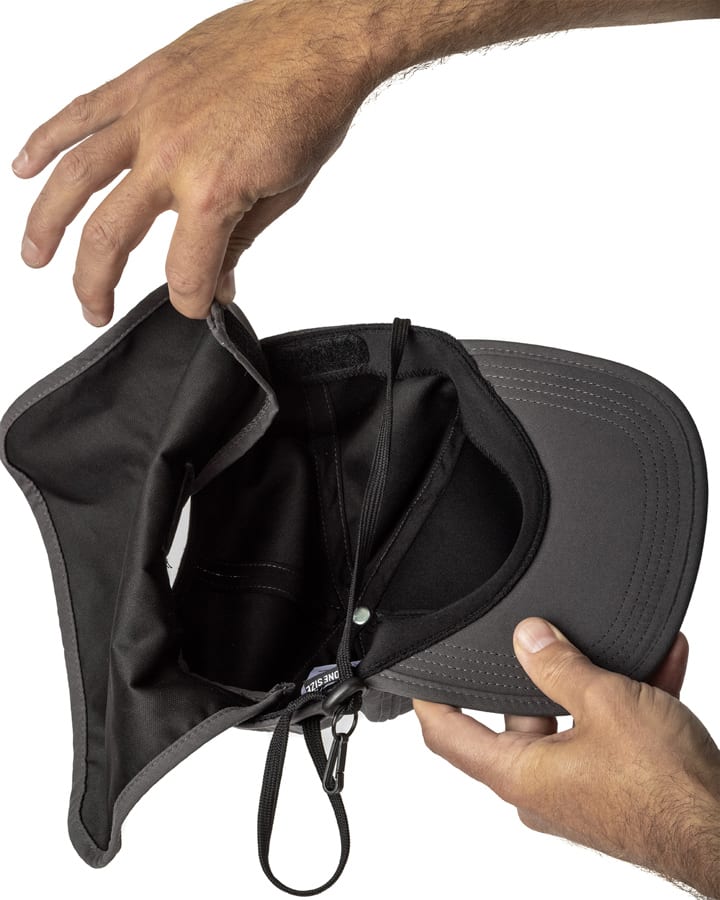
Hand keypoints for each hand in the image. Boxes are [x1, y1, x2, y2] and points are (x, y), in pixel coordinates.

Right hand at [12, 0, 377, 324]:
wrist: (318, 34)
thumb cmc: (310, 107)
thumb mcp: (282, 193)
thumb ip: (239, 242)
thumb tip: (219, 282)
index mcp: (212, 192)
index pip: (184, 271)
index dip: (188, 300)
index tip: (192, 305)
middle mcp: (169, 156)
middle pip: (110, 236)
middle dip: (97, 284)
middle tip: (95, 310)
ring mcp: (148, 116)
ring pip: (76, 177)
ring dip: (46, 223)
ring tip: (34, 256)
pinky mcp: (141, 82)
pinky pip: (80, 113)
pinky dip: (46, 141)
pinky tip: (23, 168)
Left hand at [413, 618, 719, 895]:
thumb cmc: (669, 790)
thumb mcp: (606, 704)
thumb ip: (559, 665)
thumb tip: (528, 638)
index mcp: (521, 775)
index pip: (449, 736)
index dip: (430, 701)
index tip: (418, 675)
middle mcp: (542, 788)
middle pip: (517, 717)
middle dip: (540, 673)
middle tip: (553, 637)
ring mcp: (579, 789)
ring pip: (571, 719)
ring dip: (598, 681)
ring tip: (623, 646)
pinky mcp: (614, 788)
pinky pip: (609, 733)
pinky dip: (630, 701)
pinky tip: (658, 665)